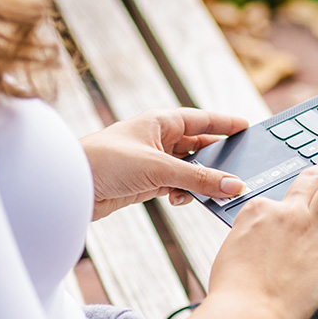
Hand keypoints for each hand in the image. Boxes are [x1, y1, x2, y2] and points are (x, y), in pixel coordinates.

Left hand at [79, 108, 248, 219]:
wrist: (69, 187)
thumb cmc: (106, 161)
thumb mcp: (159, 168)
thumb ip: (199, 179)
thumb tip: (234, 186)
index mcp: (161, 121)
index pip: (203, 119)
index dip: (226, 123)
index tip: (248, 126)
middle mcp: (158, 138)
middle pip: (199, 146)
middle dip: (217, 159)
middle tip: (240, 167)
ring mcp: (152, 161)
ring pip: (188, 169)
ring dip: (199, 181)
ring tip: (212, 191)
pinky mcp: (145, 182)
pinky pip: (176, 185)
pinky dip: (183, 193)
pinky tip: (182, 200)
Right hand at [179, 151, 317, 318]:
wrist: (247, 313)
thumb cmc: (233, 293)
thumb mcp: (230, 252)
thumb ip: (250, 238)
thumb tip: (261, 242)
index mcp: (257, 210)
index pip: (277, 199)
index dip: (286, 203)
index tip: (292, 207)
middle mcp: (286, 211)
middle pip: (309, 182)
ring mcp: (311, 227)